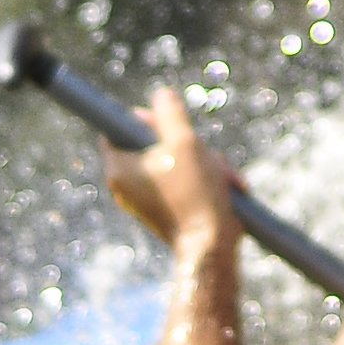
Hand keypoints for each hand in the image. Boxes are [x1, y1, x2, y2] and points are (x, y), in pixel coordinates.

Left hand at [107, 84, 243, 260]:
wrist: (212, 249)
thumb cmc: (196, 196)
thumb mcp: (186, 144)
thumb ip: (171, 114)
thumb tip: (162, 95)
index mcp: (119, 168)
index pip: (117, 128)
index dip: (144, 118)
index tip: (169, 121)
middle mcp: (126, 185)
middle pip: (154, 143)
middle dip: (190, 144)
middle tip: (207, 155)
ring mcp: (147, 198)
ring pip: (176, 161)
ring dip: (205, 162)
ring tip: (224, 178)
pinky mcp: (167, 209)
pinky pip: (185, 180)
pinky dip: (206, 179)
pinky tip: (226, 188)